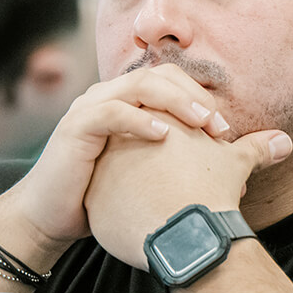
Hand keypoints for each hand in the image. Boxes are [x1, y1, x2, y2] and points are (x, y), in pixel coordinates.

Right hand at [0, 65, 233, 265]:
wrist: (50, 216)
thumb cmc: (103, 196)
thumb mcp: (148, 172)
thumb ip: (184, 163)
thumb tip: (242, 177)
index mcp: (127, 102)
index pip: (171, 80)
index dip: (202, 97)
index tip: (226, 131)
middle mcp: (108, 97)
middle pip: (160, 76)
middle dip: (195, 97)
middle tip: (220, 127)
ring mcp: (89, 108)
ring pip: (139, 86)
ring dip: (176, 101)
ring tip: (201, 124)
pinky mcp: (75, 128)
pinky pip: (111, 112)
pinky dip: (140, 120)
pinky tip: (164, 136)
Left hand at [83, 111, 292, 268]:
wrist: (187, 234)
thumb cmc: (212, 193)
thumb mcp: (235, 164)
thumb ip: (256, 149)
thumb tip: (285, 142)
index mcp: (153, 120)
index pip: (158, 124)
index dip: (179, 147)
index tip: (192, 168)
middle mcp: (121, 139)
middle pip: (134, 149)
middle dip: (154, 167)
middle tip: (179, 188)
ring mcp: (103, 171)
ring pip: (117, 177)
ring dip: (136, 189)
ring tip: (162, 208)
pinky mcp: (93, 202)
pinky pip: (104, 205)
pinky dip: (122, 213)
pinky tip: (144, 224)